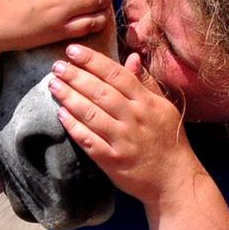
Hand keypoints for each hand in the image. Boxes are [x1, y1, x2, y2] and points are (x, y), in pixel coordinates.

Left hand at [50, 45, 192, 205]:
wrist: (174, 179)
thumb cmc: (168, 139)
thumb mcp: (163, 107)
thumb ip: (145, 82)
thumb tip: (131, 58)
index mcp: (146, 102)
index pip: (116, 75)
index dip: (93, 60)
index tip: (73, 50)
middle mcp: (134, 119)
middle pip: (100, 92)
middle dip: (76, 76)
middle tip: (57, 66)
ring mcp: (122, 141)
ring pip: (91, 114)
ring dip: (69, 98)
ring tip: (54, 85)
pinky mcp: (112, 161)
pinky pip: (88, 140)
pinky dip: (74, 126)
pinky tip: (60, 114)